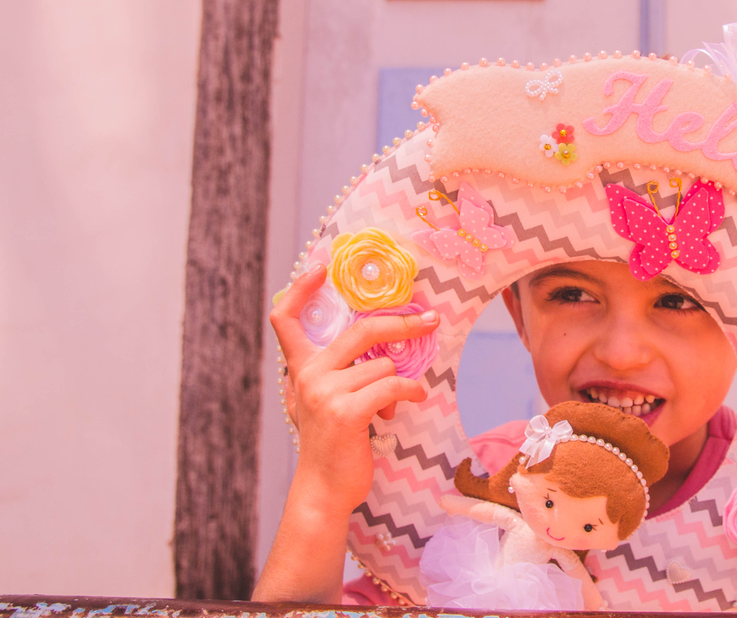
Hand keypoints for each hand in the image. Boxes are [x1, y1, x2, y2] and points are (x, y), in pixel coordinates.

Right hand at [270, 264, 437, 515]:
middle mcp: (308, 374)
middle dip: (402, 323)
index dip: (301, 289)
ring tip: (389, 406)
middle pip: (362, 330)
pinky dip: (410, 391)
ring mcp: (324, 392)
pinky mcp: (345, 411)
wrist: (325, 489)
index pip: (285, 318)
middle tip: (430, 320)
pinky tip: (411, 400)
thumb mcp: (326, 400)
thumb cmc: (334, 442)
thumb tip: (385, 347)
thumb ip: (339, 372)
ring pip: (384, 365)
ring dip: (398, 383)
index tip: (320, 268)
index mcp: (301, 367)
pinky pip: (393, 384)